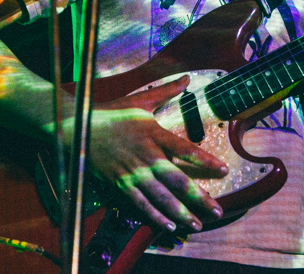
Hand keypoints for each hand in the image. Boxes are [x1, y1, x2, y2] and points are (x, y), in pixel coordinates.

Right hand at [84, 76, 227, 232]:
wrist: (78, 128)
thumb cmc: (112, 113)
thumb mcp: (141, 100)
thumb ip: (167, 91)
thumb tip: (186, 78)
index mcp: (154, 134)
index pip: (186, 150)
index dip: (206, 161)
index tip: (224, 170)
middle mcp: (147, 156)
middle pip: (177, 180)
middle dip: (199, 197)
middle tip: (217, 210)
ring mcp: (133, 173)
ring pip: (161, 197)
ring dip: (181, 213)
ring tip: (197, 224)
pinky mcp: (121, 184)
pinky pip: (141, 204)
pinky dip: (155, 216)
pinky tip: (170, 225)